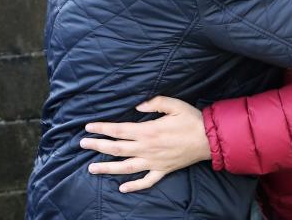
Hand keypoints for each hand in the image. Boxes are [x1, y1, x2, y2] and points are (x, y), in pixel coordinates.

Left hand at [80, 96, 210, 192]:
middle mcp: (147, 149)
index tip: (89, 127)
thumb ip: (155, 102)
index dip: (102, 128)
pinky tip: (122, 188)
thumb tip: (138, 105)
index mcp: (148, 131)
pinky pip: (146, 181)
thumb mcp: (174, 104)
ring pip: (125, 167)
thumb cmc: (192, 119)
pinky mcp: (163, 170)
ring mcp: (153, 162)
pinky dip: (133, 186)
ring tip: (92, 168)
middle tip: (82, 144)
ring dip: (107, 168)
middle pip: (117, 148)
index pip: (118, 130)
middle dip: (98, 146)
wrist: (209, 139)